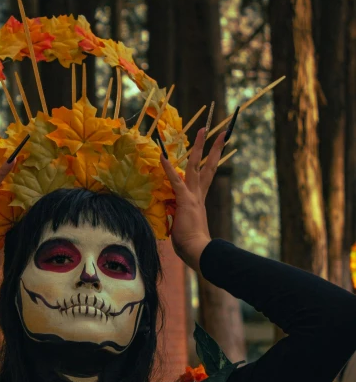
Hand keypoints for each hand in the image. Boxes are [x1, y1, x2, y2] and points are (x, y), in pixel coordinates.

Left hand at [161, 127, 225, 271]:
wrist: (198, 251)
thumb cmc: (192, 246)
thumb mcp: (185, 229)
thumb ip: (181, 220)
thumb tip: (178, 223)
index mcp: (199, 202)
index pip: (205, 178)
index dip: (208, 164)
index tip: (212, 152)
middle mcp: (199, 196)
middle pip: (207, 167)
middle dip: (213, 149)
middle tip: (219, 132)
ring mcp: (193, 196)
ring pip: (196, 166)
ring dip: (199, 147)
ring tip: (203, 129)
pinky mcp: (184, 200)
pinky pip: (175, 180)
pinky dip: (167, 168)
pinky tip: (162, 155)